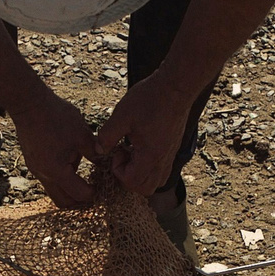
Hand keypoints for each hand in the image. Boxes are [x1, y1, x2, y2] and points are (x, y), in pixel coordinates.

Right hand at [10, 92, 95, 207]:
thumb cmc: (56, 116)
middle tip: (93, 192)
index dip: (92, 194)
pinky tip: (71, 166)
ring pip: (54, 191)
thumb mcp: (82, 134)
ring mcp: (35, 169)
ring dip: (69, 190)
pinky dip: (60, 179)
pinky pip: (48, 179)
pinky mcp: (32, 162)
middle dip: (79, 201)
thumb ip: (94, 152)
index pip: (78, 194)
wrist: (29, 104)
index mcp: (57, 171)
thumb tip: (104, 162)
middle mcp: (43, 175)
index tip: (101, 187)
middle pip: (63, 201)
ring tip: (83, 179)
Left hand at [96, 74, 194, 196]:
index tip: (116, 151)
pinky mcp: (172, 148)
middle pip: (144, 188)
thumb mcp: (121, 115)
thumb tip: (98, 150)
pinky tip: (140, 146)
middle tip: (121, 156)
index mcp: (150, 155)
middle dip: (128, 178)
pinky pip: (161, 170)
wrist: (176, 86)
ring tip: (131, 152)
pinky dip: (148, 167)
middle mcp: (162, 160)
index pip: (131, 182)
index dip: (118, 171)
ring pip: (155, 181)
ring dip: (139, 174)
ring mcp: (169, 155)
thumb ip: (107, 136)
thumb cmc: (150, 99)